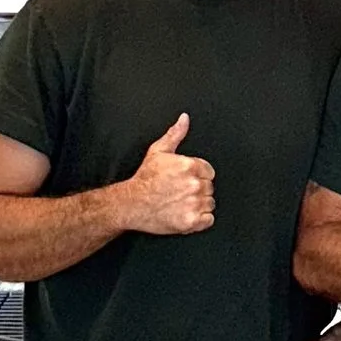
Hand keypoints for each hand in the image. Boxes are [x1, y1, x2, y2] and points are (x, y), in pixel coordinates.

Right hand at [119, 114, 213, 237]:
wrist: (131, 204)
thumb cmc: (144, 179)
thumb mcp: (158, 151)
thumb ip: (175, 134)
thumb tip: (184, 119)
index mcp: (189, 166)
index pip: (209, 171)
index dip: (197, 176)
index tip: (185, 180)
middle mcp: (193, 184)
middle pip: (209, 188)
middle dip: (197, 190)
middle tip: (180, 192)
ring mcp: (193, 204)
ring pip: (210, 203)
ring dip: (199, 204)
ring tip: (181, 202)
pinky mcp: (190, 221)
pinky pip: (208, 220)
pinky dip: (200, 220)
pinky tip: (186, 213)